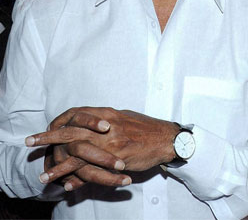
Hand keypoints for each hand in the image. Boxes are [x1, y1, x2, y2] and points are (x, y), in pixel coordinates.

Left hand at [27, 107, 179, 187]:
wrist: (166, 138)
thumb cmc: (147, 128)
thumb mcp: (125, 117)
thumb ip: (106, 121)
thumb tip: (93, 123)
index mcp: (107, 113)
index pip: (76, 114)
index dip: (59, 121)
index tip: (46, 127)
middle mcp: (106, 126)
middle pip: (70, 131)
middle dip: (48, 138)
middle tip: (30, 142)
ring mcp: (110, 143)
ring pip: (77, 154)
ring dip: (58, 166)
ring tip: (43, 176)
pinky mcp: (116, 158)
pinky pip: (92, 170)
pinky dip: (78, 178)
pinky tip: (67, 185)